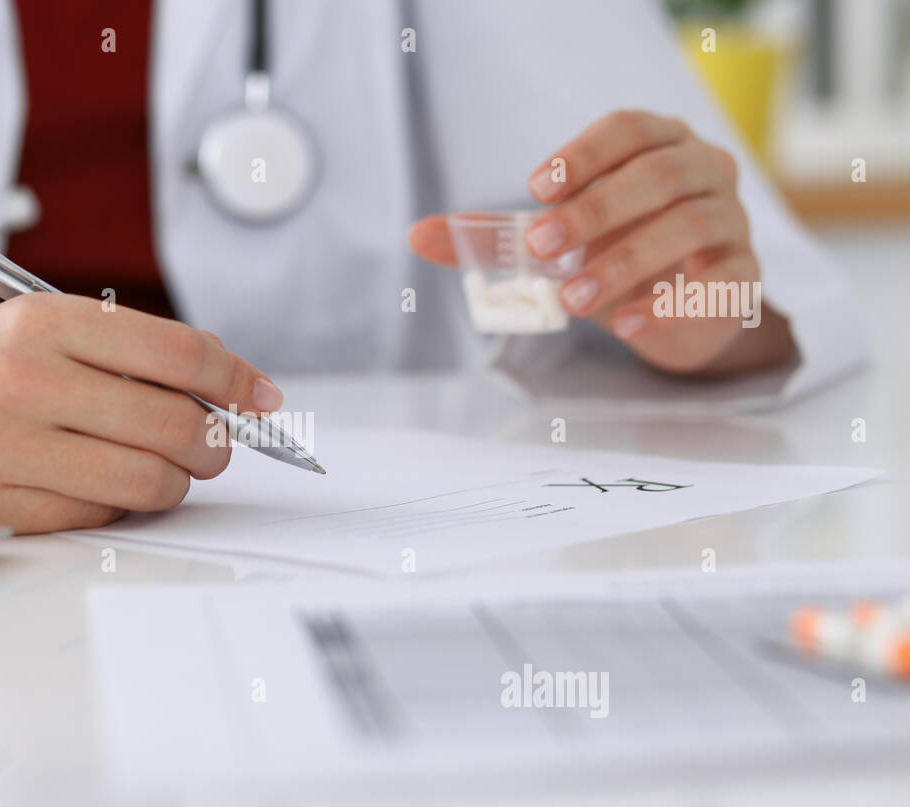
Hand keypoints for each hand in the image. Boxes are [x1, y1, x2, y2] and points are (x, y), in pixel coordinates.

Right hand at [0, 294, 283, 531]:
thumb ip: (131, 356)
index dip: (239, 381)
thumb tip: (236, 396)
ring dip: (170, 486)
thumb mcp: (42, 332)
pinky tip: (92, 493)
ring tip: (156, 474)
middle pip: (176, 426)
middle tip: (210, 449)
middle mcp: (21, 377)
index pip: (179, 354)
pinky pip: (95, 522)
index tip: (265, 400)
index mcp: (44, 320)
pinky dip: (111, 513)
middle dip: (212, 445)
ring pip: (146, 483)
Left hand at [410, 109, 795, 375]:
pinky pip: (722, 282)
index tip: (535, 188)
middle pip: (658, 175)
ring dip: (626, 261)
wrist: (670, 309)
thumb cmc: (612, 252)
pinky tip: (623, 324)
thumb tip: (418, 235)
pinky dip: (670, 302)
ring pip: (690, 225)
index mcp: (658, 144)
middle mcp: (703, 170)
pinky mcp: (742, 276)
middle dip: (595, 211)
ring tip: (572, 299)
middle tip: (542, 247)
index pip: (628, 129)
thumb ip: (494, 237)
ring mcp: (731, 221)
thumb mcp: (553, 243)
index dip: (584, 154)